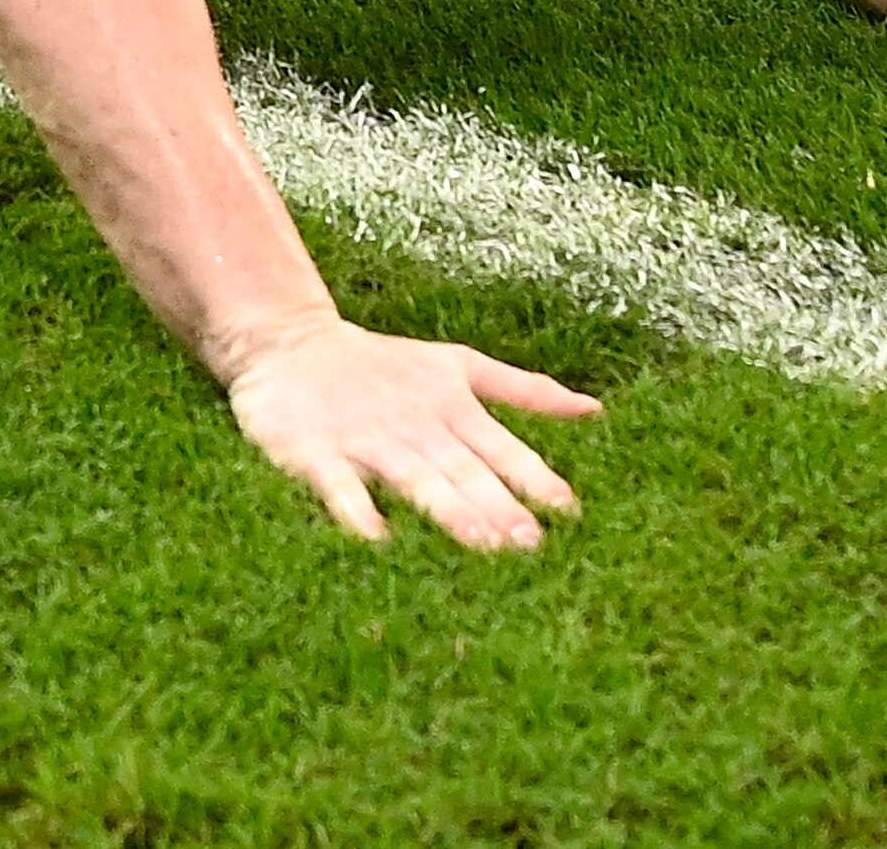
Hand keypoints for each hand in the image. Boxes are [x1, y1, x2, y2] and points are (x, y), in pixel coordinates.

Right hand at [222, 316, 598, 549]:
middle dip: (497, 505)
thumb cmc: (383, 364)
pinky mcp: (319, 452)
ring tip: (480, 543)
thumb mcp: (459, 365)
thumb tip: (593, 410)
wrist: (292, 343)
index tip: (568, 512)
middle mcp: (417, 425)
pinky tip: (376, 536)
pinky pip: (341, 486)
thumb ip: (524, 391)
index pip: (502, 448)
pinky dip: (357, 509)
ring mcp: (368, 439)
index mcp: (452, 407)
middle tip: (529, 543)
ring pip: (413, 477)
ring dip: (447, 509)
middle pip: (462, 469)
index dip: (534, 478)